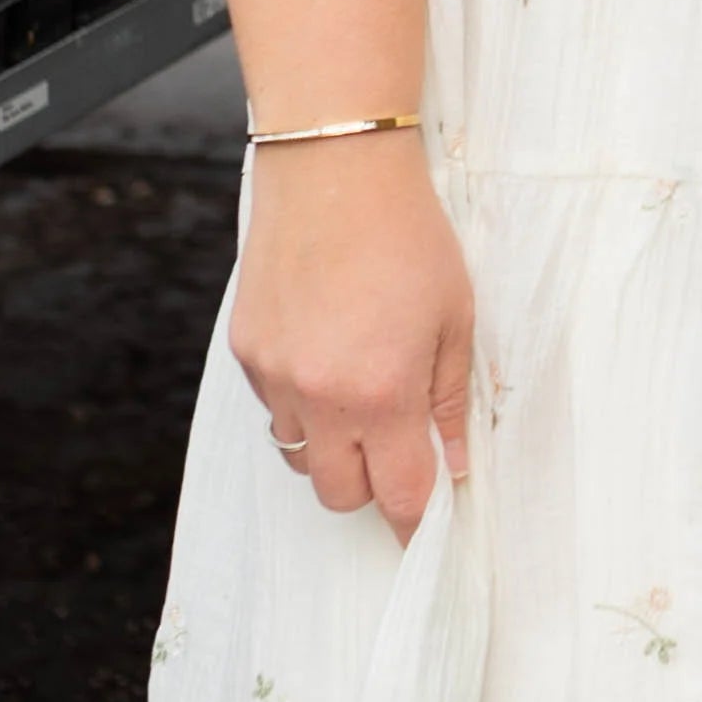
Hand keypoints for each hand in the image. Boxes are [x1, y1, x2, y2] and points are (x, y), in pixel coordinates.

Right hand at [229, 136, 471, 529]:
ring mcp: (275, 375)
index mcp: (383, 393)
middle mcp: (322, 396)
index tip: (427, 533)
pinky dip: (300, 403)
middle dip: (372, 487)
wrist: (333, 168)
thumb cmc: (407, 237)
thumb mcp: (455, 320)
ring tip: (358, 394)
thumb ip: (449, 402)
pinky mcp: (246, 349)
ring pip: (300, 456)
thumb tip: (451, 465)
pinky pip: (273, 408)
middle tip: (397, 449)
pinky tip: (324, 354)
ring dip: (331, 448)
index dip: (416, 525)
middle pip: (340, 495)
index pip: (400, 496)